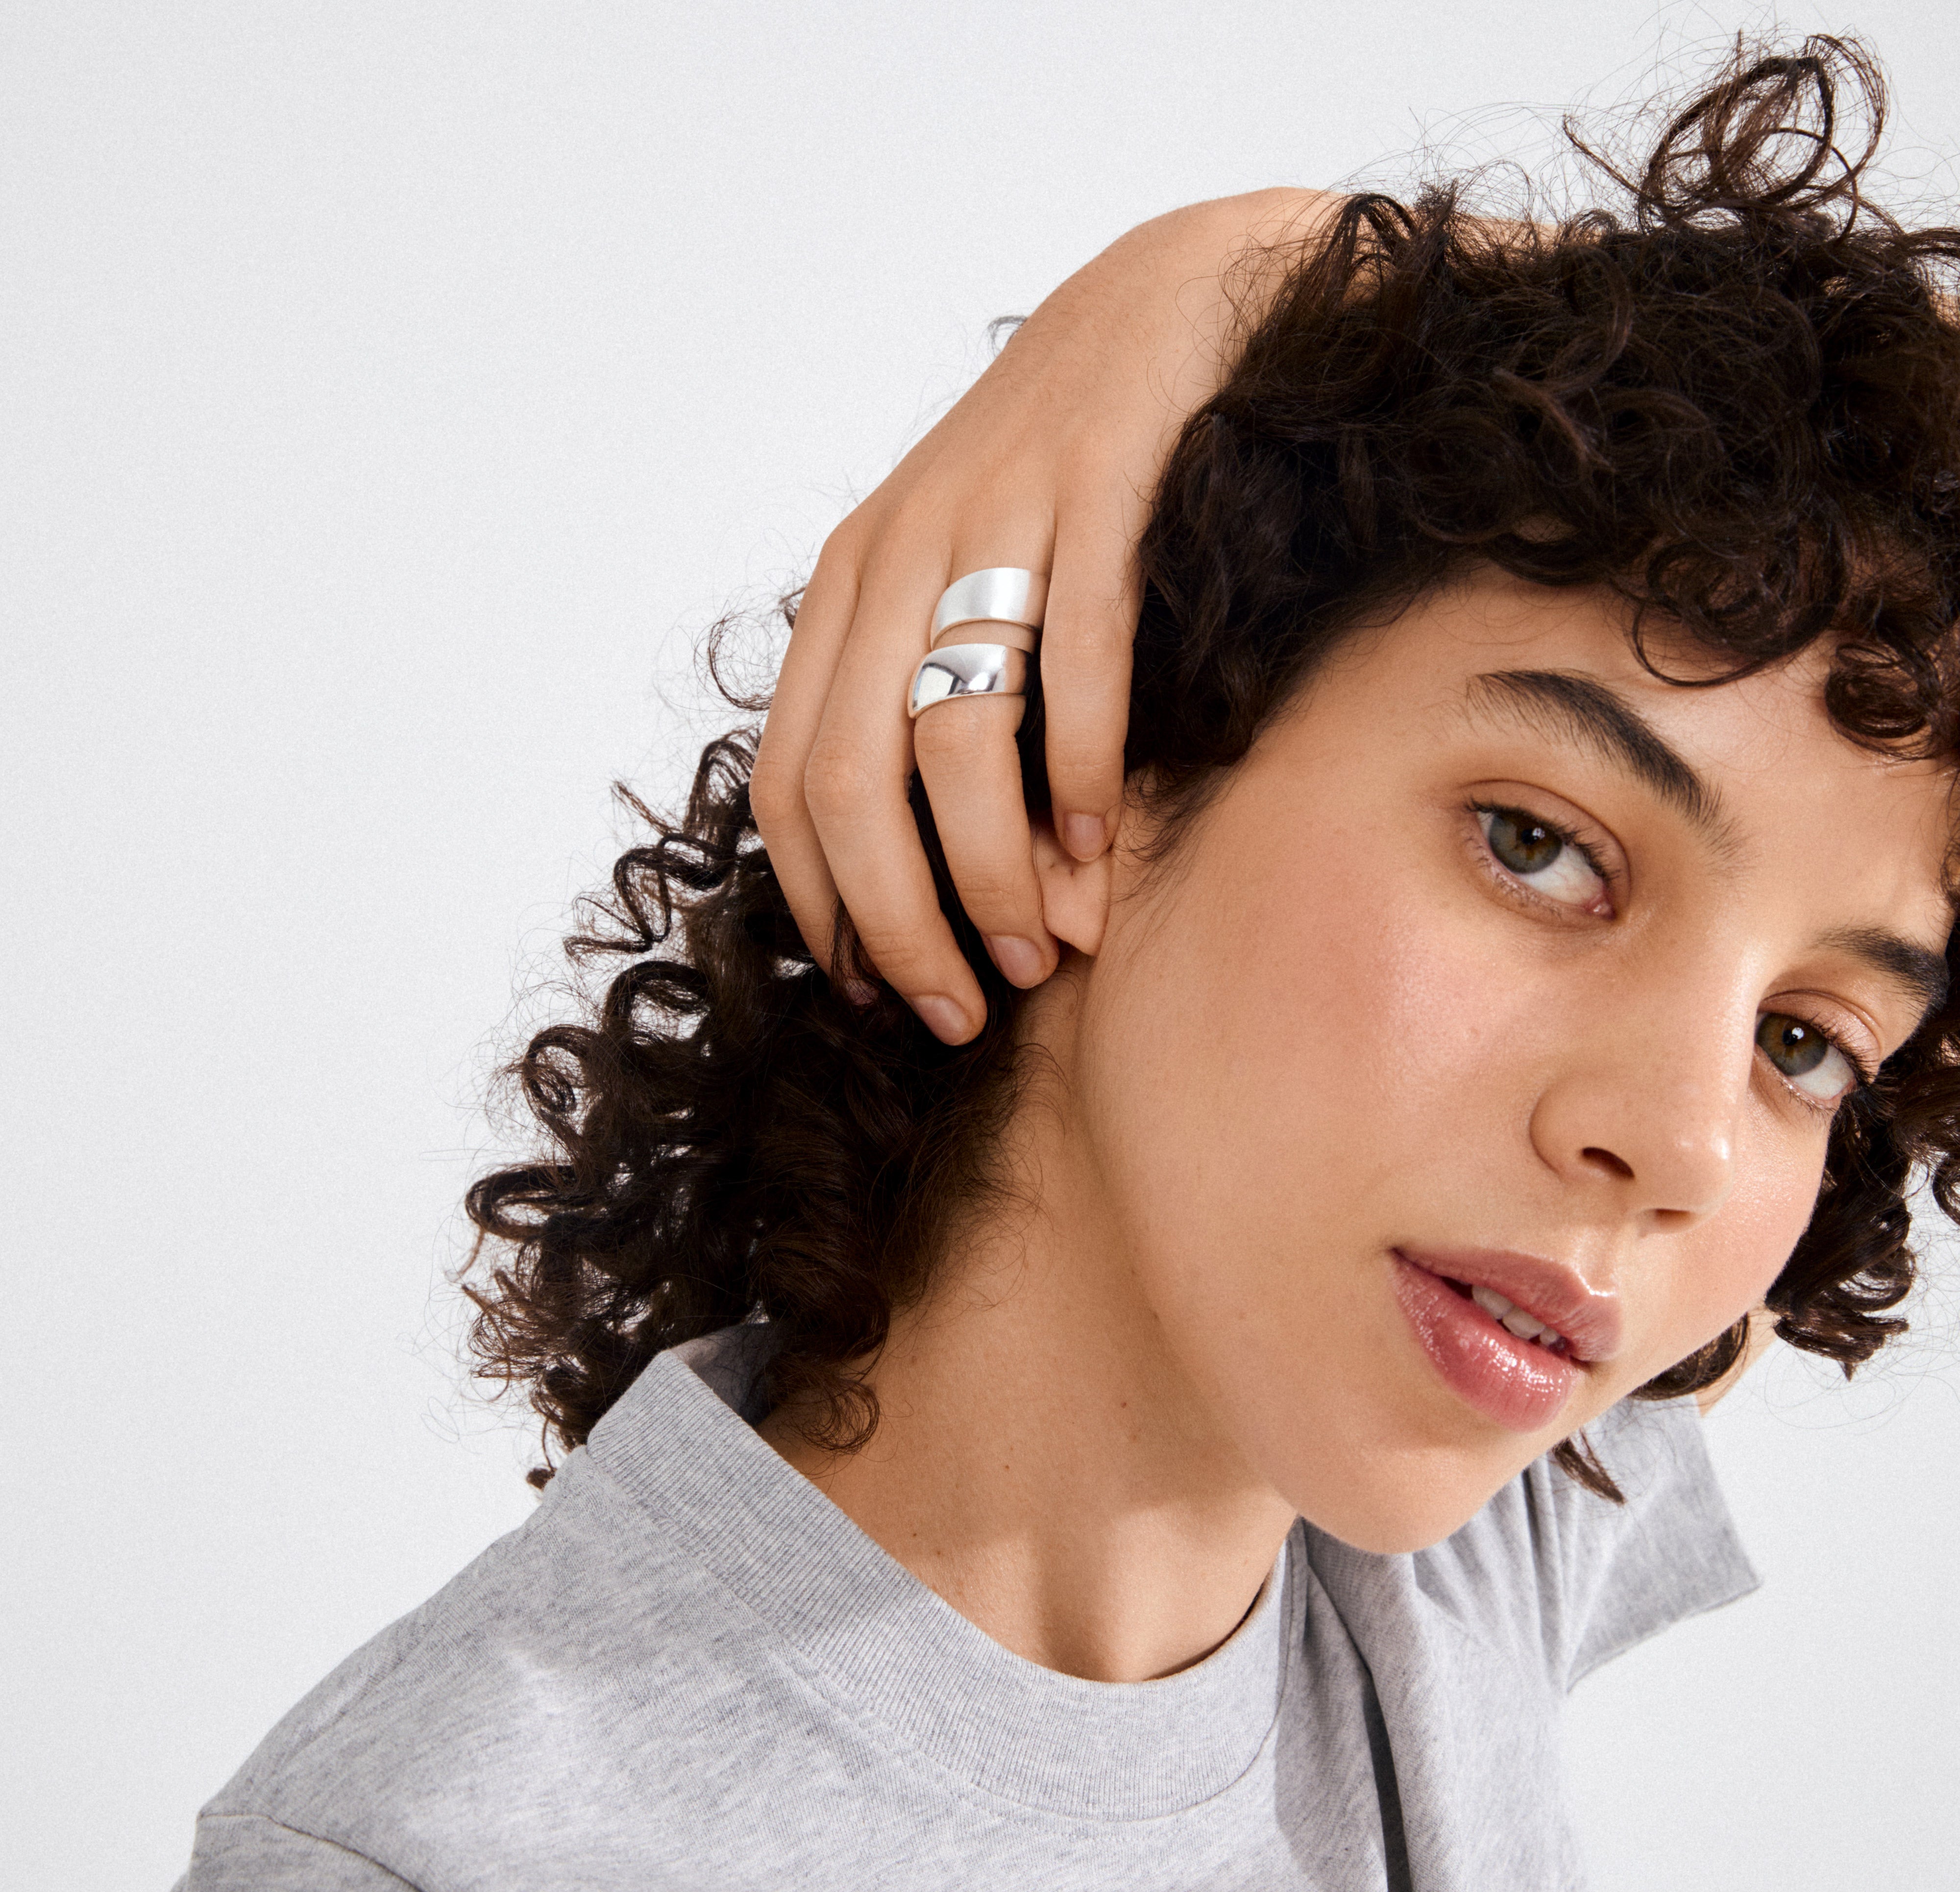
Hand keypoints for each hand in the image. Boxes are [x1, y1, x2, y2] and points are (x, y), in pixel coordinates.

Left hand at [749, 187, 1331, 1042]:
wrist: (1159, 307)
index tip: (874, 990)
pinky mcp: (1096, 492)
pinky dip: (1082, 771)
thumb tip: (923, 874)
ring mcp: (991, 521)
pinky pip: (1076, 661)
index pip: (789, 781)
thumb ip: (915, 696)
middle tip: (955, 1012)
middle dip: (898, 923)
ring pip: (955, 741)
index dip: (823, 904)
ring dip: (991, 876)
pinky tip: (1096, 846)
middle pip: (853, 783)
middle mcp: (894, 557)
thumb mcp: (946, 577)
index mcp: (843, 588)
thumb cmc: (1052, 478)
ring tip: (1035, 954)